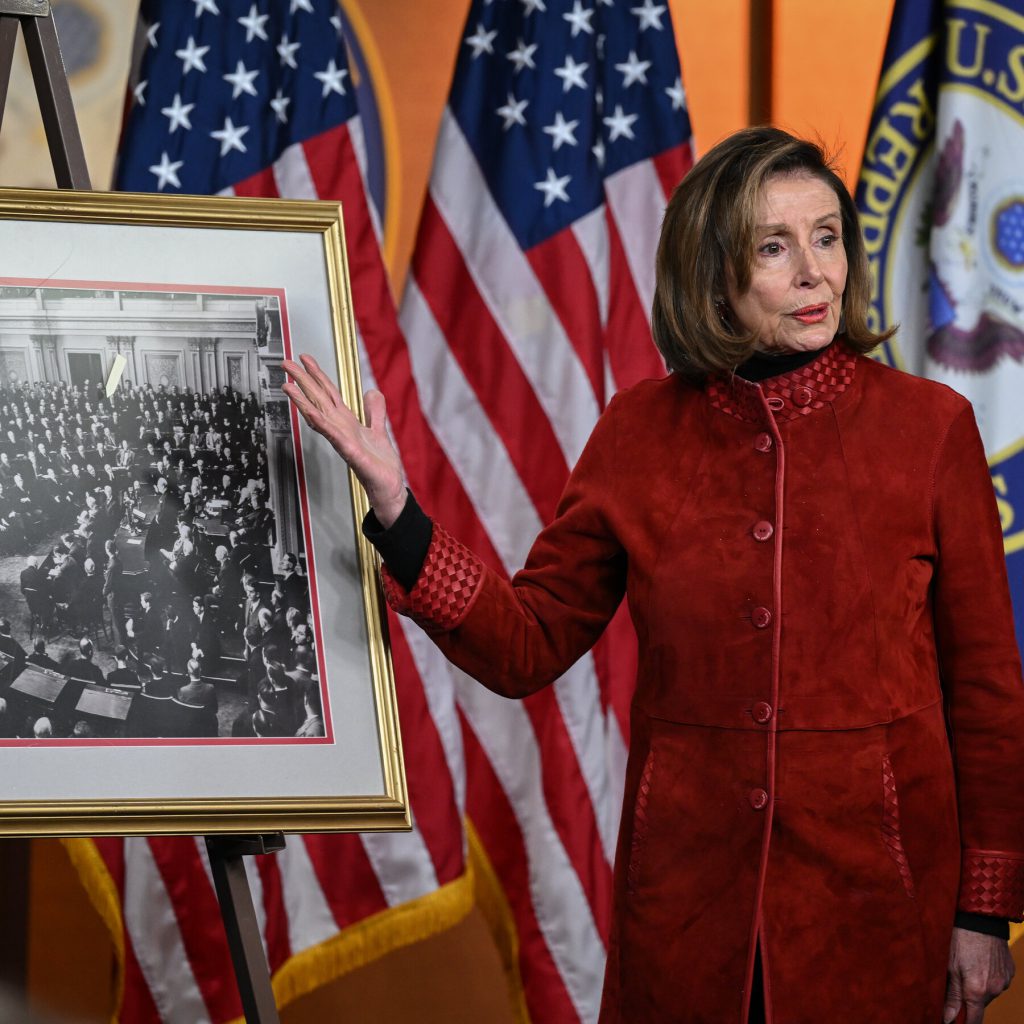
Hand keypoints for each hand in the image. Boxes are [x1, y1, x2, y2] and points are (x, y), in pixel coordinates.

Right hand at [281, 354, 405, 526]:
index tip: (305, 359)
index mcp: (347, 422)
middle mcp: (341, 429)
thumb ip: (374, 412)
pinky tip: (310, 413)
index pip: (329, 394)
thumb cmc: (381, 466)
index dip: (317, 375)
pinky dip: (321, 424)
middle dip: (302, 381)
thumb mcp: (380, 431)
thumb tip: (372, 392)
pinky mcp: (351, 453)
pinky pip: (333, 435)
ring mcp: (343, 440)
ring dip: (303, 400)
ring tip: (287, 385)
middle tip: (285, 363)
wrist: (389, 488)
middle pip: (319, 399)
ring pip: (319, 415)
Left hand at [944, 926, 1014, 1022]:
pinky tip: (979, 962)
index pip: (974, 1020)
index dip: (964, 1022)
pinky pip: (998, 982)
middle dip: (968, 1000)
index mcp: (977, 990)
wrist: (981, 918)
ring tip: (967, 966)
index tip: (954, 1020)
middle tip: (956, 981)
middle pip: (980, 1005)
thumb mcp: (950, 966)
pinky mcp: (1010, 972)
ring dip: (978, 988)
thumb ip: (951, 995)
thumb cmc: (960, 940)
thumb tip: (948, 1018)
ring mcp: (1005, 981)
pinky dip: (988, 978)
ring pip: (989, 993)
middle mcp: (995, 989)